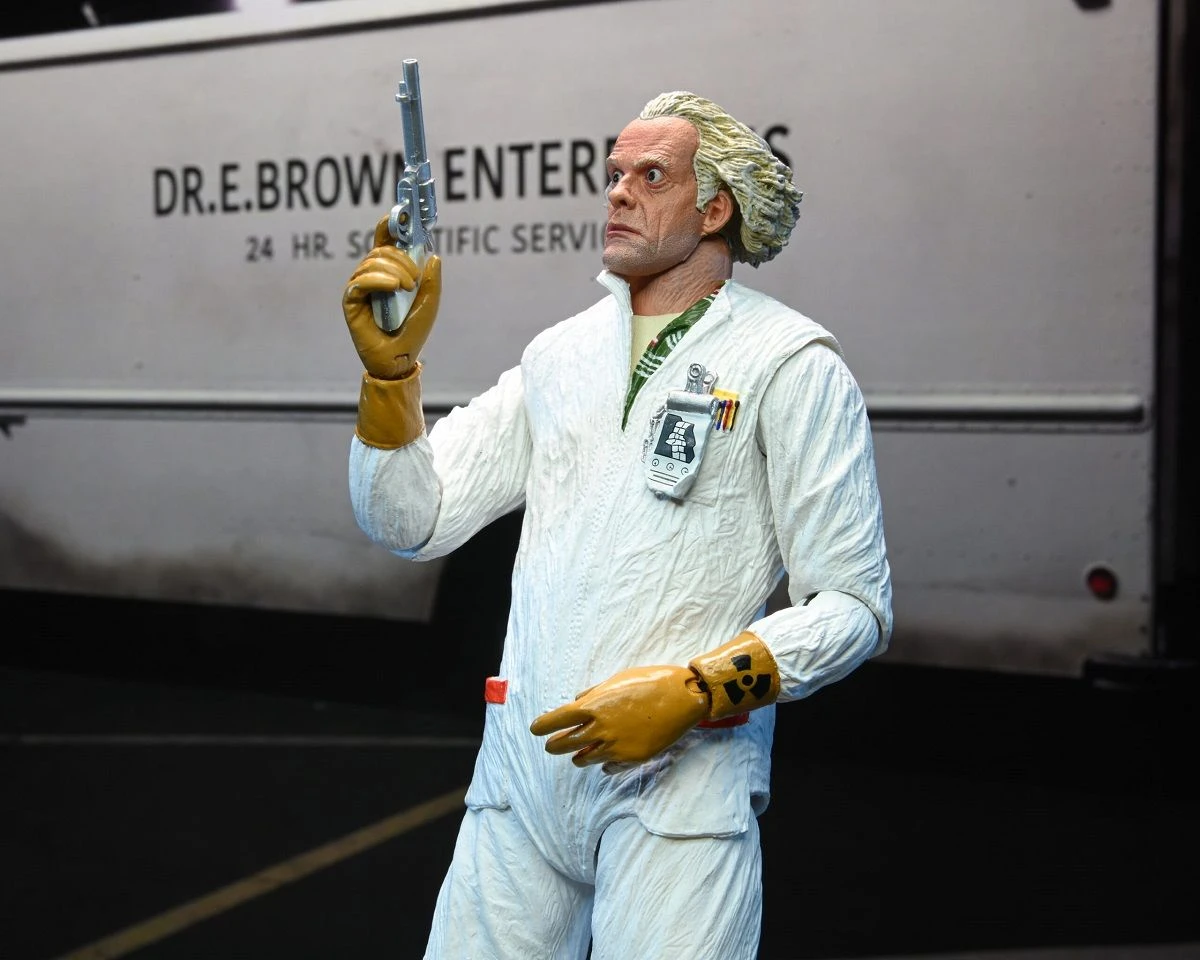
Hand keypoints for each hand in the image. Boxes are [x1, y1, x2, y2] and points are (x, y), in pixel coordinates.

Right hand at [342, 214, 441, 379]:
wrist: (400, 359)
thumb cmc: (413, 332)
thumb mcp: (429, 302)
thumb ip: (431, 280)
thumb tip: (433, 255)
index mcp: (389, 272)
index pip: (385, 241)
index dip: (390, 225)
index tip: (401, 214)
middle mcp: (372, 276)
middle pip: (380, 251)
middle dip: (401, 258)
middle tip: (415, 279)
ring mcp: (360, 287)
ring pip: (371, 263)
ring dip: (393, 271)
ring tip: (407, 288)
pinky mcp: (351, 301)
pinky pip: (360, 281)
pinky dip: (378, 281)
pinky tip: (393, 288)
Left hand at [529, 665, 709, 768]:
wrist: (684, 698)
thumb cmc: (651, 682)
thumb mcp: (618, 679)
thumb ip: (595, 693)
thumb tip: (578, 700)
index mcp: (595, 706)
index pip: (558, 719)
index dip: (543, 725)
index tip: (535, 729)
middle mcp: (601, 728)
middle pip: (565, 743)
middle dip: (555, 744)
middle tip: (552, 744)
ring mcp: (616, 746)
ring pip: (584, 759)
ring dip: (578, 756)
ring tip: (577, 754)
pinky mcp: (631, 758)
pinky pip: (608, 767)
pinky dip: (603, 764)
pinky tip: (605, 760)